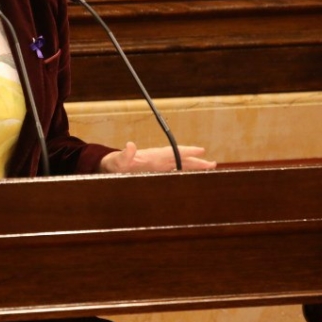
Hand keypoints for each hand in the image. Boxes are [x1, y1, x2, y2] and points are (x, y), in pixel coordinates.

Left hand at [99, 142, 215, 173]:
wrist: (108, 167)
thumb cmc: (113, 164)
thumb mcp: (118, 160)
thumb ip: (124, 154)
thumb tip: (130, 145)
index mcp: (152, 157)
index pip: (173, 152)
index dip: (186, 151)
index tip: (201, 150)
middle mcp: (157, 160)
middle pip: (180, 159)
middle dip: (196, 161)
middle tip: (213, 163)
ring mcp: (157, 166)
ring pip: (179, 165)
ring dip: (193, 167)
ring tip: (209, 168)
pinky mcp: (155, 172)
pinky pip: (172, 172)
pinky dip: (184, 173)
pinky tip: (192, 177)